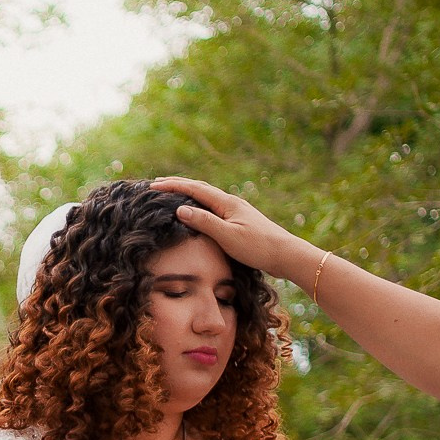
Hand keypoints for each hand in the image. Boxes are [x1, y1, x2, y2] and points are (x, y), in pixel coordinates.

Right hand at [150, 177, 323, 285]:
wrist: (285, 254)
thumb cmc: (257, 247)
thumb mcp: (227, 236)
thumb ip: (204, 222)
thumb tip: (180, 209)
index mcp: (227, 203)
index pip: (194, 189)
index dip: (173, 186)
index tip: (153, 186)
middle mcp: (231, 203)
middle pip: (200, 188)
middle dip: (178, 185)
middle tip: (157, 184)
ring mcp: (235, 211)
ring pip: (206, 197)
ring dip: (188, 192)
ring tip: (172, 193)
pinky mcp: (238, 221)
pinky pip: (212, 206)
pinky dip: (198, 203)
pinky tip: (197, 209)